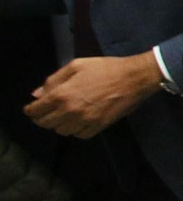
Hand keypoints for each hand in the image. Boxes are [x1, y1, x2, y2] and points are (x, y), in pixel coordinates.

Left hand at [26, 53, 163, 137]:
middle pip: (46, 124)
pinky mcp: (98, 126)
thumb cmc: (105, 68)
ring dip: (59, 124)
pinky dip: (75, 130)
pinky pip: (79, 135)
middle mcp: (70, 110)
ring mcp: (85, 121)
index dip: (30, 110)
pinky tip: (78, 121)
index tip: (31, 109)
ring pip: (61, 131)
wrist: (134, 78)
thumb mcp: (76, 66)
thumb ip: (54, 80)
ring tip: (63, 116)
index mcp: (62, 94)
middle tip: (45, 113)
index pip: (36, 110)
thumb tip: (37, 95)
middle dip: (41, 118)